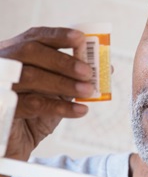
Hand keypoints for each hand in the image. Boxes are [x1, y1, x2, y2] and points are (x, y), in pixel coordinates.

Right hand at [0, 27, 94, 161]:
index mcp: (15, 52)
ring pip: (30, 76)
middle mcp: (3, 64)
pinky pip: (33, 104)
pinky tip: (80, 110)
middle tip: (88, 72)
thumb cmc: (37, 109)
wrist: (17, 141)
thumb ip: (76, 75)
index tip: (81, 39)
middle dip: (63, 60)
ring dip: (65, 82)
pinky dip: (61, 106)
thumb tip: (107, 67)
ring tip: (89, 90)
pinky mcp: (3, 107)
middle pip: (30, 51)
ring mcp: (0, 84)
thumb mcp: (59, 89)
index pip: (35, 36)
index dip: (58, 35)